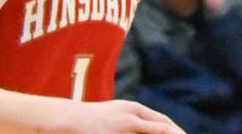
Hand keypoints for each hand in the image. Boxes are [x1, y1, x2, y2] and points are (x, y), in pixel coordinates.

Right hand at [50, 99, 186, 133]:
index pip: (162, 123)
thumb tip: (157, 126)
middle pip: (161, 129)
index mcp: (133, 110)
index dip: (176, 132)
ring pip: (151, 133)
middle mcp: (130, 118)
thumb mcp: (118, 113)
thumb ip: (136, 119)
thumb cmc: (93, 117)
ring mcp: (120, 130)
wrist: (66, 119)